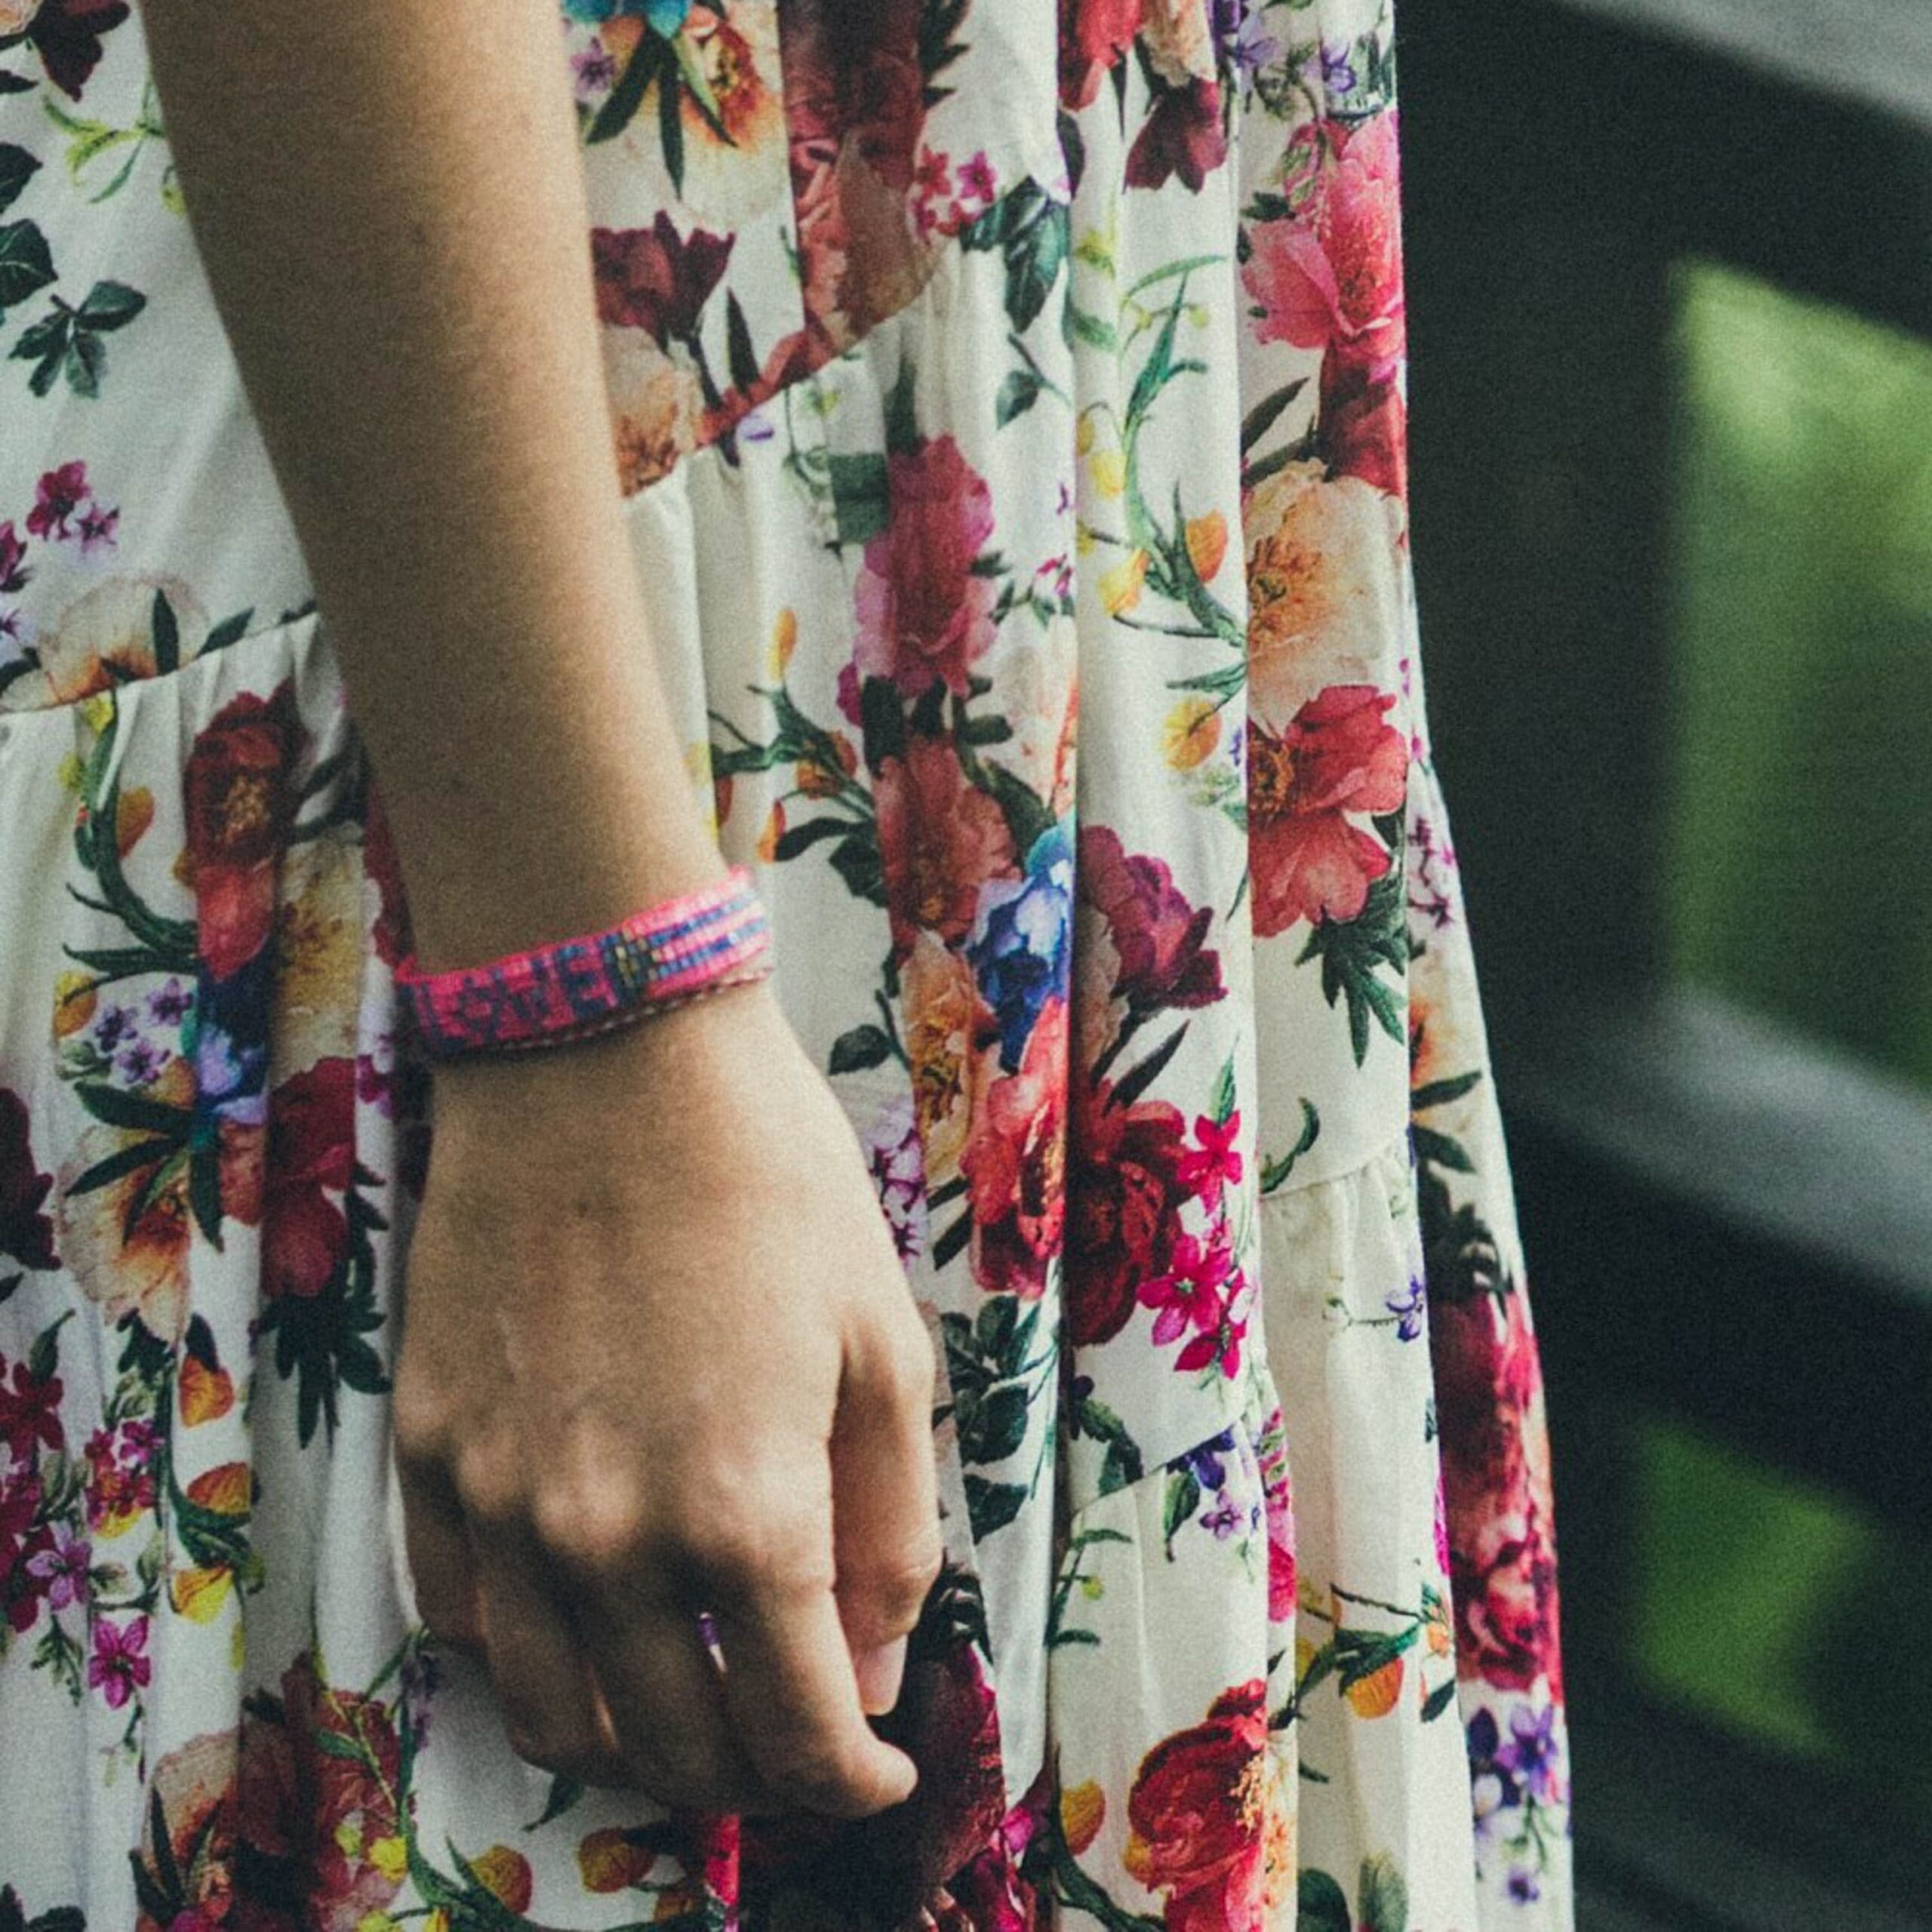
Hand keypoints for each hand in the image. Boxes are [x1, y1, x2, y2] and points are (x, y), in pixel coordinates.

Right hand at [389, 978, 942, 1817]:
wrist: (606, 1051)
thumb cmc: (770, 1180)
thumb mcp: (883, 1346)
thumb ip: (889, 1528)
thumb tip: (871, 1664)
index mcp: (744, 1516)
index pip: (797, 1733)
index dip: (852, 1779)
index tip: (880, 1772)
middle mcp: (605, 1540)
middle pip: (675, 1750)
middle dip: (755, 1775)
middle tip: (796, 1737)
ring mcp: (497, 1503)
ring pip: (553, 1718)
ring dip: (635, 1748)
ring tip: (691, 1710)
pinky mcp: (426, 1451)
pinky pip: (464, 1623)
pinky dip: (533, 1663)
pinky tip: (584, 1624)